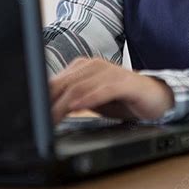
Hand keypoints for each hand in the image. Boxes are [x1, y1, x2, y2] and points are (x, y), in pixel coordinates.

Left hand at [49, 57, 174, 124]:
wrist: (155, 97)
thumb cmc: (121, 99)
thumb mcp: (91, 100)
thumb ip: (70, 100)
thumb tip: (44, 110)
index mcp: (83, 67)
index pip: (56, 82)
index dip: (43, 99)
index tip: (34, 117)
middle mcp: (95, 65)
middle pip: (65, 84)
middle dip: (50, 104)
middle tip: (40, 123)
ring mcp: (111, 72)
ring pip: (81, 87)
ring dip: (64, 105)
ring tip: (53, 119)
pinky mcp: (126, 83)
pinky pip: (104, 89)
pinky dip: (89, 98)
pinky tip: (78, 106)